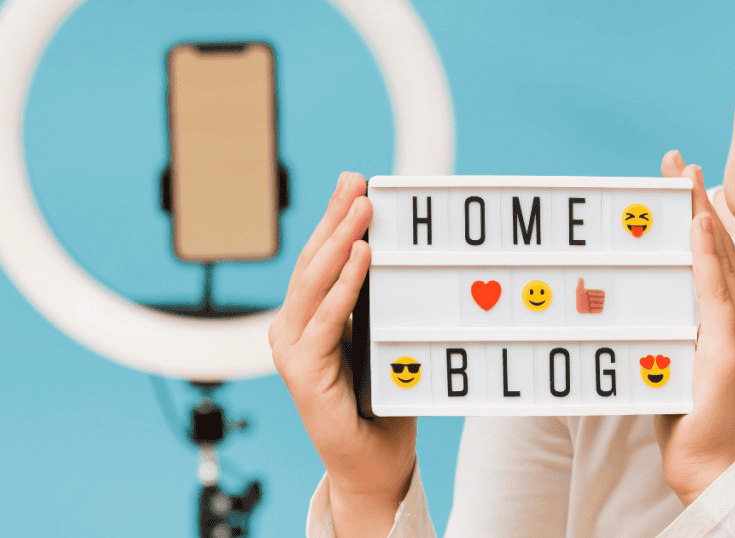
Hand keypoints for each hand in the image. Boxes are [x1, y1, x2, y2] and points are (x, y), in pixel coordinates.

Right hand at [268, 172, 416, 537]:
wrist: (372, 462)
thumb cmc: (379, 402)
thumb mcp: (379, 340)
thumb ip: (376, 303)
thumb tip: (394, 253)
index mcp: (307, 319)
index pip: (320, 258)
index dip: (334, 218)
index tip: (355, 182)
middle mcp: (291, 330)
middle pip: (313, 262)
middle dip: (335, 219)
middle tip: (358, 183)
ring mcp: (292, 351)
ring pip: (314, 283)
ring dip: (340, 241)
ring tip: (361, 209)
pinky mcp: (303, 373)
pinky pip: (326, 321)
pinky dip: (344, 286)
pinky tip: (362, 256)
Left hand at [575, 278, 605, 313]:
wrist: (578, 305)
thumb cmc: (579, 296)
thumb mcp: (579, 290)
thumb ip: (580, 284)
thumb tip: (580, 278)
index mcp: (598, 293)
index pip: (602, 293)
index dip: (595, 293)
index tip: (587, 293)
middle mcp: (599, 299)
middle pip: (602, 299)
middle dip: (595, 299)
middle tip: (588, 299)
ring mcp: (599, 305)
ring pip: (601, 305)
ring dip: (595, 304)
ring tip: (589, 304)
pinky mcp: (598, 310)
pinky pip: (600, 310)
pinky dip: (596, 309)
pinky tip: (590, 309)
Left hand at [653, 151, 734, 505]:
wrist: (712, 464)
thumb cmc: (689, 415)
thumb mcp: (674, 359)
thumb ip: (669, 324)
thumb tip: (640, 296)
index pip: (716, 256)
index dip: (699, 215)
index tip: (679, 180)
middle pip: (721, 247)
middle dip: (696, 201)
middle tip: (674, 162)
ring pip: (722, 260)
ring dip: (701, 215)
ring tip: (682, 178)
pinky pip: (720, 293)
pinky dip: (711, 257)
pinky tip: (699, 226)